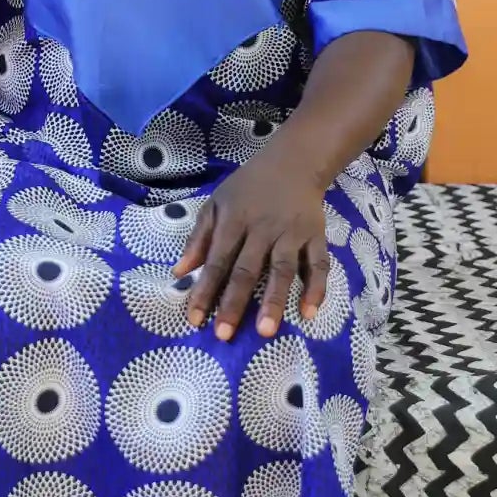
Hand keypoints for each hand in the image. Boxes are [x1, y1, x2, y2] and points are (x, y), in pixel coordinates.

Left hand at [174, 145, 329, 341]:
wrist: (294, 161)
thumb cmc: (248, 187)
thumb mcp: (216, 204)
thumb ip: (198, 238)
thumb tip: (178, 273)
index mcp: (234, 220)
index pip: (217, 260)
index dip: (205, 290)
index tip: (194, 319)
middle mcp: (263, 228)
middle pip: (247, 270)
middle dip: (235, 303)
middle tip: (224, 335)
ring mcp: (292, 233)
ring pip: (283, 270)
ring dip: (274, 301)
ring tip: (266, 331)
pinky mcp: (316, 236)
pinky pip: (318, 265)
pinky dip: (316, 288)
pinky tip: (308, 313)